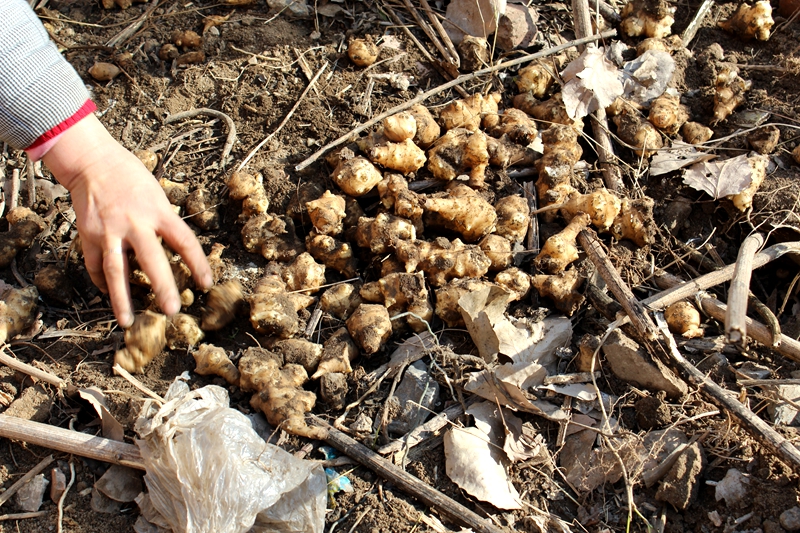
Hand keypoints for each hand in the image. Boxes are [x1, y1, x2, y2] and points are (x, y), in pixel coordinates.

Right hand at [42, 114, 211, 327]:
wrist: (93, 162)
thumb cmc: (131, 178)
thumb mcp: (158, 195)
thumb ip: (165, 222)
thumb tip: (176, 250)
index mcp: (158, 211)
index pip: (185, 241)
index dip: (198, 264)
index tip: (206, 284)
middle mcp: (135, 223)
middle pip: (151, 260)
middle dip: (162, 287)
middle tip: (172, 311)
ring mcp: (110, 231)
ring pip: (116, 270)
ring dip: (121, 299)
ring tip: (127, 321)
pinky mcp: (89, 235)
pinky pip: (96, 265)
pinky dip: (102, 282)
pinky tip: (110, 295)